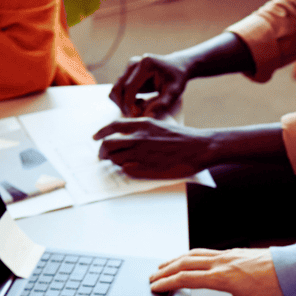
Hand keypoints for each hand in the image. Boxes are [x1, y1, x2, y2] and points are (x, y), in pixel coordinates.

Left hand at [94, 118, 214, 178]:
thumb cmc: (182, 138)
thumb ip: (142, 129)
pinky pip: (127, 170)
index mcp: (142, 125)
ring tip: (122, 162)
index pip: (112, 127)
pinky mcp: (146, 168)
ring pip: (115, 159)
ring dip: (115, 161)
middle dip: (103, 151)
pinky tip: (135, 168)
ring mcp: (141, 154)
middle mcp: (138, 138)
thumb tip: (128, 135)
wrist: (199, 148)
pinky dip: (126, 169)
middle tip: (104, 156)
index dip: (100, 132)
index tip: (95, 138)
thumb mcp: (160, 126)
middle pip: (108, 145)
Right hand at [110, 53, 188, 117]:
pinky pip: (118, 91)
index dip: (130, 104)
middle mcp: (133, 63)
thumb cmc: (177, 79)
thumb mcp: (175, 92)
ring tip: (140, 108)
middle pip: (118, 88)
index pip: (129, 87)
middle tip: (137, 116)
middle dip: (124, 106)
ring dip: (123, 104)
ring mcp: (128, 68)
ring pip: (115, 90)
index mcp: (145, 64)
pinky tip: (139, 103)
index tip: (137, 116)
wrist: (176, 67)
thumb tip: (148, 116)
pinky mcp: (126, 74)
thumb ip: (163, 103)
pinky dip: (124, 101)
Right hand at [150, 247, 282, 295]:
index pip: (186, 278)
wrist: (288, 267)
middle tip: (152, 277)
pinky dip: (189, 255)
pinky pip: (203, 251)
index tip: (155, 286)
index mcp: (221, 277)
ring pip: (193, 254)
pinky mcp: (231, 252)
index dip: (168, 282)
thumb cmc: (270, 288)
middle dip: (165, 270)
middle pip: (185, 263)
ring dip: (175, 260)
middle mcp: (220, 262)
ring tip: (163, 266)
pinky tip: (188, 259)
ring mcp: (225, 255)